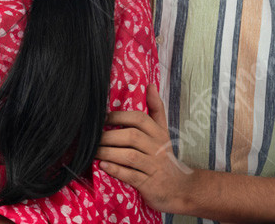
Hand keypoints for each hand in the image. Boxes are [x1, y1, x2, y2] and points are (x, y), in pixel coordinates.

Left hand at [96, 83, 195, 213]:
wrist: (182, 189)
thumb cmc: (165, 157)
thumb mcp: (164, 132)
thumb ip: (156, 109)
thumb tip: (150, 84)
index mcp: (158, 133)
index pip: (140, 119)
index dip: (119, 116)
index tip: (102, 118)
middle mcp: (157, 148)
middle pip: (132, 136)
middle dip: (109, 136)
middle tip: (92, 138)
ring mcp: (154, 167)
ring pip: (129, 156)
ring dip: (108, 152)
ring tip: (93, 151)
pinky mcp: (149, 184)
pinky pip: (131, 175)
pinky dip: (116, 170)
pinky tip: (104, 166)